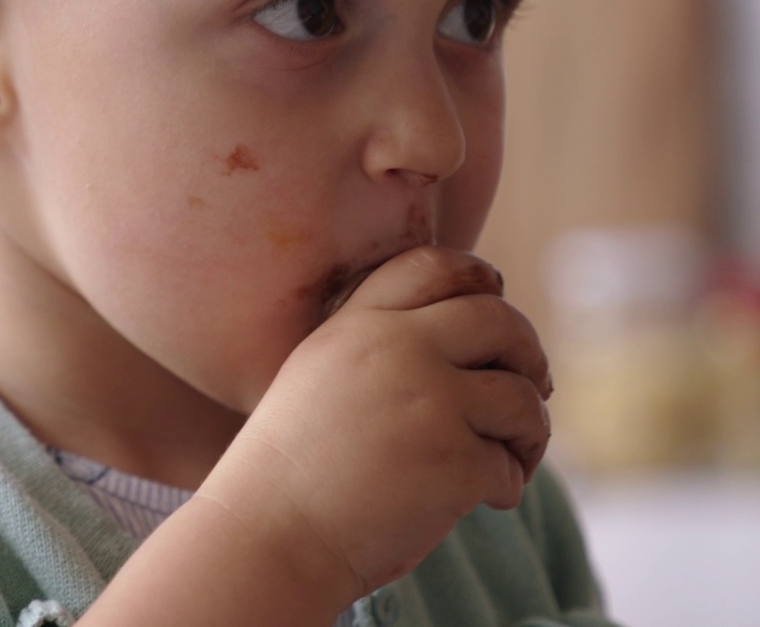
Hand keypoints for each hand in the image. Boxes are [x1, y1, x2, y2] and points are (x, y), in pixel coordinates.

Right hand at [200, 246, 551, 598]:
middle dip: (529, 354)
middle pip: (499, 321)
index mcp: (356, 325)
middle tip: (533, 387)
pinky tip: (482, 501)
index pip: (434, 266)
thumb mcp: (317, 377)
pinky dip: (507, 487)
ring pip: (523, 397)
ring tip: (510, 457)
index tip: (497, 301)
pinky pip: (511, 466)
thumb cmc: (290, 471)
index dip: (478, 278)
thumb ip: (376, 347)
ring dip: (530, 431)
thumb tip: (470, 340)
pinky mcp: (453, 462)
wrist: (269, 535)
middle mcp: (396, 350)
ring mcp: (429, 403)